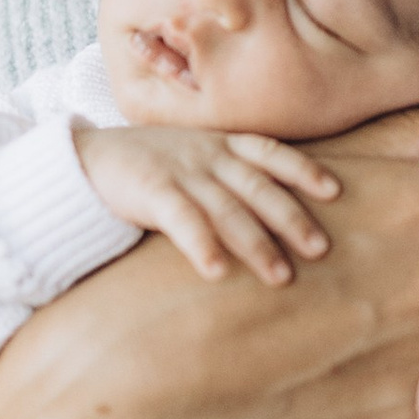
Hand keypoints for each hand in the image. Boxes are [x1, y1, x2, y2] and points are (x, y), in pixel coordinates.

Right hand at [71, 118, 337, 286]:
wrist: (84, 158)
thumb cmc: (147, 164)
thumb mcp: (192, 157)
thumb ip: (226, 174)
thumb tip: (273, 208)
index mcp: (219, 143)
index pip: (270, 152)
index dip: (302, 170)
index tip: (334, 191)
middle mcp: (206, 155)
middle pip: (257, 186)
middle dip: (291, 217)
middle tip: (320, 249)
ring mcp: (180, 172)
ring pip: (227, 208)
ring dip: (256, 243)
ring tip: (280, 275)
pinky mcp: (151, 190)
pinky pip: (182, 220)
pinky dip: (202, 245)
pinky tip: (218, 271)